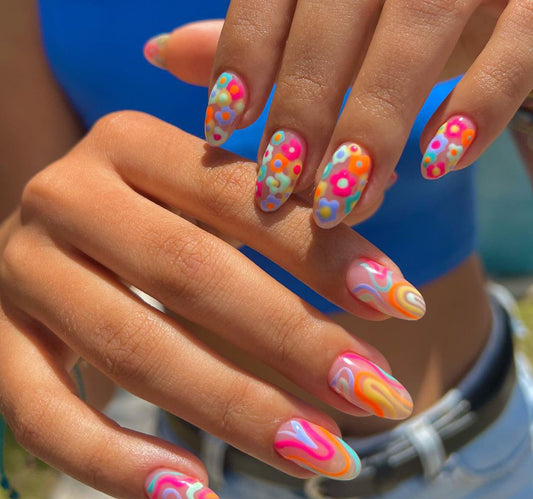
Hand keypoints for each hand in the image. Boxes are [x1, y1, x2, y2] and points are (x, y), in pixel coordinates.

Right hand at [0, 112, 423, 498]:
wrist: (58, 239)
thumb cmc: (155, 217)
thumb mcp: (210, 197)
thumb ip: (282, 211)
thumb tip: (384, 258)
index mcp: (127, 143)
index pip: (238, 194)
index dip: (322, 251)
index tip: (403, 305)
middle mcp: (66, 196)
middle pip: (189, 273)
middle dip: (293, 341)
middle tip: (377, 395)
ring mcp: (23, 272)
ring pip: (134, 350)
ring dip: (236, 412)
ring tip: (324, 454)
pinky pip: (45, 416)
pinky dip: (118, 463)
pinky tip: (196, 494)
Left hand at [146, 2, 531, 227]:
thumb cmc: (391, 12)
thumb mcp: (327, 17)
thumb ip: (255, 32)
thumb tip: (161, 53)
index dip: (243, 55)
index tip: (223, 127)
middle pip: (336, 20)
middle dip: (304, 111)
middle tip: (279, 190)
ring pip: (417, 32)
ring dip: (372, 126)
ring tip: (342, 202)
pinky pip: (520, 45)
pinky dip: (476, 107)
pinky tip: (437, 163)